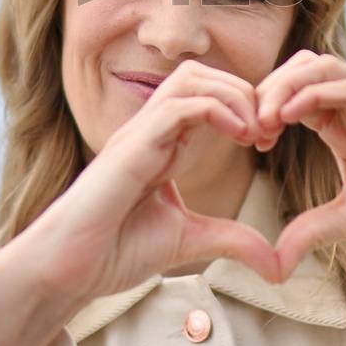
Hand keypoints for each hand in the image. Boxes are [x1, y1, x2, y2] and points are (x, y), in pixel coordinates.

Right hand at [29, 60, 279, 308]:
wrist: (68, 271)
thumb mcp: (189, 241)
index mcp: (162, 143)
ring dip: (233, 95)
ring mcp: (139, 133)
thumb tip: (278, 265)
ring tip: (255, 130)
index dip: (244, 107)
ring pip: (190, 79)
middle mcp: (150, 129)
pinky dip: (217, 110)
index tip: (268, 139)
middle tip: (268, 130)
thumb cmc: (114, 252)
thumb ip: (232, 241)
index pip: (206, 94)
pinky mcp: (133, 146)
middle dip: (244, 92)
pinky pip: (179, 106)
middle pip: (201, 74)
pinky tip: (240, 136)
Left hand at [254, 50, 345, 280]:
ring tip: (265, 117)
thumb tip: (273, 265)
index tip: (247, 140)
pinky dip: (314, 93)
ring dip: (285, 85)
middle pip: (299, 70)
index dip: (263, 109)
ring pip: (321, 67)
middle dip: (267, 90)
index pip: (291, 95)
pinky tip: (290, 114)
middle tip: (249, 126)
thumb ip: (312, 231)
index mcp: (341, 124)